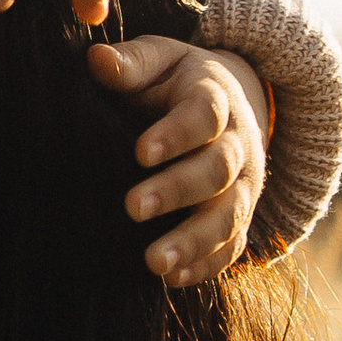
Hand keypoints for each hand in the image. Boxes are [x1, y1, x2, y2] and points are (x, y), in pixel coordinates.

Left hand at [87, 36, 267, 284]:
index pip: (204, 115)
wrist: (233, 103)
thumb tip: (97, 61)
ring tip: (154, 262)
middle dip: (177, 191)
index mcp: (216, 100)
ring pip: (229, 216)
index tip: (140, 152)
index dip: (176, 134)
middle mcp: (237, 145)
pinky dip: (207, 265)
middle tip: (132, 207)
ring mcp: (243, 186)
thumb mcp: (160, 59)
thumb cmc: (177, 82)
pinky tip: (173, 280)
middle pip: (217, 170)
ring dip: (194, 241)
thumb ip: (132, 63)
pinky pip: (233, 246)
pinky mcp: (240, 217)